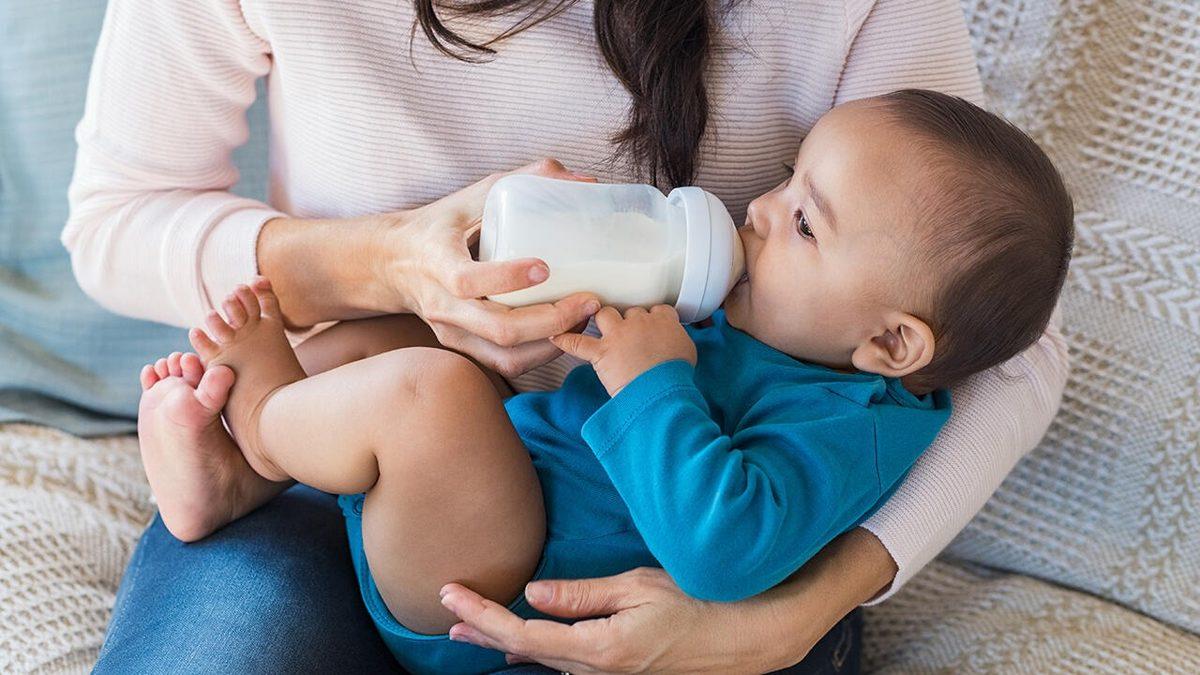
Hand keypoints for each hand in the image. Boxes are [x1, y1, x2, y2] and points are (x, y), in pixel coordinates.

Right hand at [378, 158, 603, 377]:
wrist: (393, 262)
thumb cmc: (440, 224)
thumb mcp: (474, 194)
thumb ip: (526, 179)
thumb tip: (585, 179)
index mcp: (437, 261)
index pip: (467, 281)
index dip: (507, 278)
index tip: (545, 268)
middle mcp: (442, 304)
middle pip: (499, 329)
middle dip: (552, 320)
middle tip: (589, 301)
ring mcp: (452, 331)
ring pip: (507, 355)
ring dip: (553, 343)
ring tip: (583, 318)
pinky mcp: (463, 347)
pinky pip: (506, 364)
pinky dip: (541, 354)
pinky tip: (564, 333)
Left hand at [439, 528, 897, 673]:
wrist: (751, 637)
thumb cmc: (701, 602)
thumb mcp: (639, 587)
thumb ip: (582, 595)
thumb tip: (534, 593)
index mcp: (599, 649)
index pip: (523, 635)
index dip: (482, 616)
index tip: (450, 595)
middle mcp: (599, 671)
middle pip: (526, 654)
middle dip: (483, 633)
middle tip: (447, 616)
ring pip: (546, 661)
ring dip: (507, 643)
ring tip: (473, 629)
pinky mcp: (624, 672)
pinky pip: (570, 663)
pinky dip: (540, 649)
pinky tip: (527, 641)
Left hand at [550, 306, 696, 395]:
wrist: (662, 391)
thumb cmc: (677, 375)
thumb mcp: (688, 351)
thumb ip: (677, 338)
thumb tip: (672, 342)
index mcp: (663, 320)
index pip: (656, 309)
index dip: (652, 318)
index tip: (651, 327)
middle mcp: (639, 322)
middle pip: (630, 311)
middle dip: (628, 321)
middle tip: (629, 335)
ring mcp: (618, 335)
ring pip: (604, 314)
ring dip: (603, 320)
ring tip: (602, 328)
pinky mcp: (602, 352)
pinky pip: (577, 343)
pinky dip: (566, 340)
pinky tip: (556, 337)